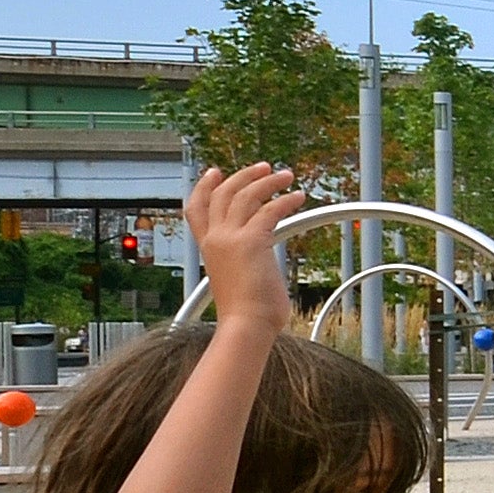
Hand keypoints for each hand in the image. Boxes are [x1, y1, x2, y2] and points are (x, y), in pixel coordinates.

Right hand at [188, 161, 302, 332]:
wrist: (246, 326)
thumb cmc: (247, 313)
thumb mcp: (238, 280)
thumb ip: (246, 264)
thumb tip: (263, 265)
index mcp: (208, 248)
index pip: (195, 210)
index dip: (203, 188)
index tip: (213, 172)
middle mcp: (215, 239)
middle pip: (222, 194)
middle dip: (243, 176)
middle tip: (263, 167)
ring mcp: (230, 239)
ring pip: (246, 196)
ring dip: (268, 181)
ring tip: (287, 175)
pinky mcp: (251, 242)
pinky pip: (269, 210)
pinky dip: (285, 200)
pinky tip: (298, 197)